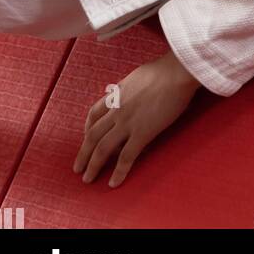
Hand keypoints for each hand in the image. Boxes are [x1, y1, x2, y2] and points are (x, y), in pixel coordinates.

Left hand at [72, 50, 200, 187]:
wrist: (176, 72)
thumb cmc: (164, 70)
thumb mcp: (137, 76)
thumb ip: (129, 88)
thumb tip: (131, 92)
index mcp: (116, 94)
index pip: (93, 113)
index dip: (86, 128)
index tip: (85, 138)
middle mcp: (117, 110)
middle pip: (93, 135)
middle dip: (83, 154)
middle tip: (77, 168)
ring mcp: (128, 123)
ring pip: (103, 148)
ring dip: (93, 166)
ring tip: (87, 179)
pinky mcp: (142, 133)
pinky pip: (126, 157)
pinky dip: (118, 172)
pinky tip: (113, 183)